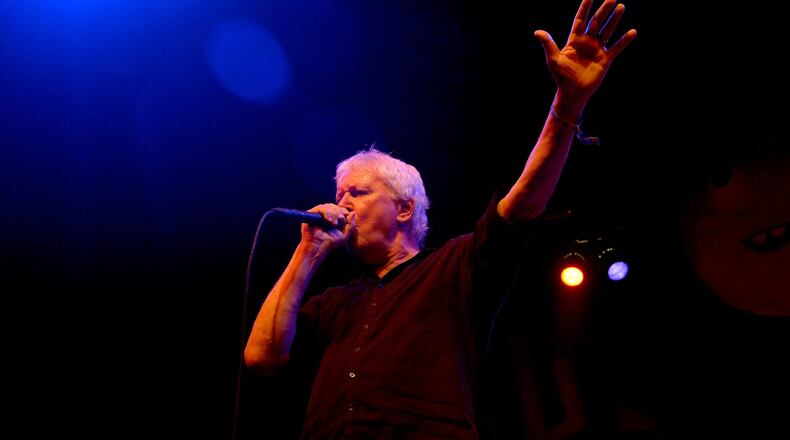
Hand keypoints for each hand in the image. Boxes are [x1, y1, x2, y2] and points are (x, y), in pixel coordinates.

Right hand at [300, 203, 353, 254]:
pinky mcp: (311, 214)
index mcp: (333, 219)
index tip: (344, 219)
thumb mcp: (345, 235)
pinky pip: (320, 208)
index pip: (340, 209)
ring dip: (333, 214)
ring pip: (328, 206)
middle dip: (338, 213)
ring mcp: (318, 214)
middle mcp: (325, 216)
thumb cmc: (330, 243)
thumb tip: (353, 212)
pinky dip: (326, 213)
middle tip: (338, 223)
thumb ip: (351, 224)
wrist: (318, 247)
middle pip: (334, 206)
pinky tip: (328, 221)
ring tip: (333, 224)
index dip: (343, 212)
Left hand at [535, 0, 636, 115]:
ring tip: (620, 6)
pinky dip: (624, 40)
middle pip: (596, 22)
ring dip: (614, 19)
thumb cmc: (561, 77)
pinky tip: (633, 32)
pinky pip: (616, 48)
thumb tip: (537, 32)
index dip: (585, 7)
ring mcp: (597, 50)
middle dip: (603, 9)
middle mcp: (587, 42)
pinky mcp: (605, 59)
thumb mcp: (553, 59)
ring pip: (607, 31)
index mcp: (574, 40)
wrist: (572, 93)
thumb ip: (548, 44)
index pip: (580, 19)